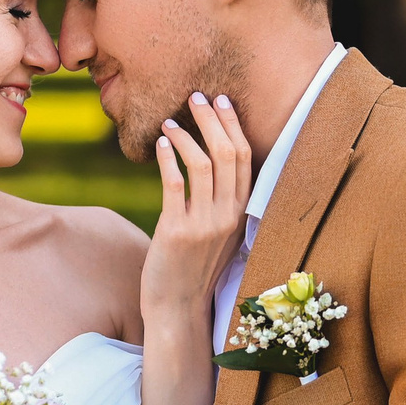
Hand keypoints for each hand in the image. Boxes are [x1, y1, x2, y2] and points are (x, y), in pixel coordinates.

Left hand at [140, 91, 253, 321]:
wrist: (178, 307)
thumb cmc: (194, 267)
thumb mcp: (219, 234)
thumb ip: (222, 202)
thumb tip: (214, 162)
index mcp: (242, 213)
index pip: (246, 158)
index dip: (233, 125)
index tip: (221, 101)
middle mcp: (228, 216)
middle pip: (228, 154)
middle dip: (212, 120)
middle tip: (196, 97)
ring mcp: (204, 224)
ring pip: (202, 165)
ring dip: (186, 136)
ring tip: (170, 122)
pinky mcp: (176, 231)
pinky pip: (174, 185)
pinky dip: (167, 159)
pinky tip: (159, 145)